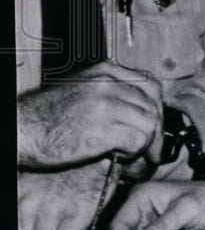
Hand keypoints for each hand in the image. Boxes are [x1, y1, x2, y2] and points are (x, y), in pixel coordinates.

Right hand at [18, 63, 163, 169]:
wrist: (20, 129)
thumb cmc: (46, 116)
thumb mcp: (82, 91)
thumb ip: (111, 93)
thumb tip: (140, 110)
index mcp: (106, 71)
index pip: (151, 86)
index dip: (157, 109)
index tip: (155, 127)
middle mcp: (109, 82)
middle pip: (154, 105)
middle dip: (157, 131)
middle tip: (152, 149)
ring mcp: (107, 103)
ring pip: (150, 123)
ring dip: (147, 145)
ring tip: (136, 157)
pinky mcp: (104, 127)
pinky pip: (139, 140)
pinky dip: (135, 153)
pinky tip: (121, 158)